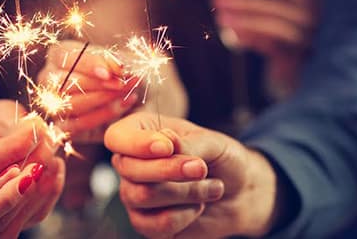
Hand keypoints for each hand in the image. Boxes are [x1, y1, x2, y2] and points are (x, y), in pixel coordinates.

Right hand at [0, 162, 43, 237]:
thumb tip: (18, 178)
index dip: (4, 198)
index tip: (25, 174)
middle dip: (21, 199)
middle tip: (41, 169)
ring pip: (4, 233)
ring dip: (27, 205)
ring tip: (43, 174)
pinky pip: (5, 233)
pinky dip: (22, 211)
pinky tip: (37, 188)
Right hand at [40, 40, 137, 142]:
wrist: (115, 90)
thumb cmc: (111, 69)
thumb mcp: (113, 59)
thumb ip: (114, 62)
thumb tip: (119, 69)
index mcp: (58, 55)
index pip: (66, 57)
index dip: (89, 64)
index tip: (109, 72)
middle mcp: (48, 78)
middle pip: (66, 82)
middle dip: (97, 84)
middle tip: (122, 84)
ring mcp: (53, 103)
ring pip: (72, 103)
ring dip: (103, 99)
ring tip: (126, 94)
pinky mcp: (62, 125)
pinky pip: (79, 123)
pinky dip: (104, 115)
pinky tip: (123, 105)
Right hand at [105, 112, 283, 237]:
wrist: (239, 192)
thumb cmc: (221, 159)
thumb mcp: (212, 142)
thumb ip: (188, 143)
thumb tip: (166, 140)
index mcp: (139, 132)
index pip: (117, 137)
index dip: (138, 144)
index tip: (167, 147)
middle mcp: (130, 163)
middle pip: (129, 169)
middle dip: (169, 170)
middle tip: (200, 168)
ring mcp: (135, 194)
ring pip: (143, 195)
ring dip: (185, 192)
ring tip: (210, 186)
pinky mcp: (146, 223)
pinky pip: (156, 224)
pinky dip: (186, 215)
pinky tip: (198, 206)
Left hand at [212, 0, 314, 93]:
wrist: (301, 84)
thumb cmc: (284, 53)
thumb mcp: (270, 31)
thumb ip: (257, 18)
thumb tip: (227, 4)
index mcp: (307, 8)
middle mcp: (311, 21)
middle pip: (276, 6)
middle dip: (244, 1)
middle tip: (218, 0)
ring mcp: (306, 40)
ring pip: (274, 25)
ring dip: (245, 19)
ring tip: (221, 18)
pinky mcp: (298, 59)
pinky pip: (272, 45)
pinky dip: (252, 39)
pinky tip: (236, 38)